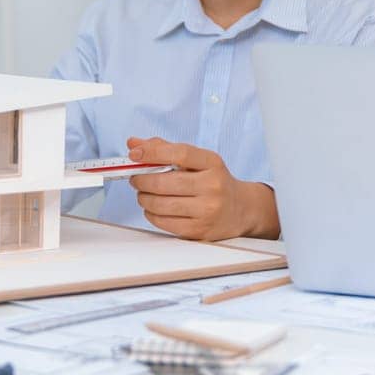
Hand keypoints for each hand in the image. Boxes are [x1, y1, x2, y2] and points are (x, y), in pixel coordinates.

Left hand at [126, 136, 277, 240]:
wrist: (241, 209)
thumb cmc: (214, 181)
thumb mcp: (199, 160)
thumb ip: (166, 149)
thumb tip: (134, 144)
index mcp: (212, 163)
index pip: (180, 153)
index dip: (152, 153)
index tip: (134, 154)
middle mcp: (212, 186)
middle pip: (163, 182)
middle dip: (141, 180)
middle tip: (136, 178)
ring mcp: (206, 210)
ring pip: (159, 204)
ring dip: (143, 198)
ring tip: (144, 194)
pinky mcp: (198, 230)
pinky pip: (162, 222)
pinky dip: (151, 214)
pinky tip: (155, 208)